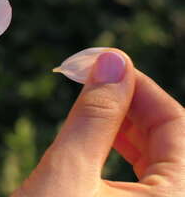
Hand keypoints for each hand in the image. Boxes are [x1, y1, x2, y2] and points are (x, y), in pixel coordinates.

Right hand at [13, 50, 184, 195]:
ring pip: (157, 157)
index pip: (177, 122)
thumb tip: (111, 60)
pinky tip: (97, 136)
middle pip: (170, 138)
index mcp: (177, 196)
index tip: (102, 63)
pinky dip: (120, 151)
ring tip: (90, 102)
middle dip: (129, 103)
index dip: (139, 85)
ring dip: (123, 125)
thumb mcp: (68, 171)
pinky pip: (146, 179)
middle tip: (89, 78)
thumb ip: (94, 115)